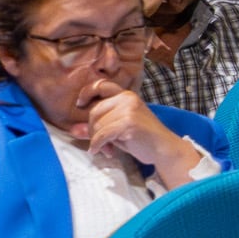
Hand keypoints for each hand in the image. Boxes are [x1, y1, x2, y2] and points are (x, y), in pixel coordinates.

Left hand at [81, 89, 198, 180]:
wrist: (164, 149)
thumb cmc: (143, 139)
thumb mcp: (118, 129)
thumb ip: (99, 126)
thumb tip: (74, 130)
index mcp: (127, 96)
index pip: (101, 86)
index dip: (87, 93)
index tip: (80, 104)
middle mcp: (128, 99)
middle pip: (94, 112)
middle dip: (93, 130)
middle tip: (101, 143)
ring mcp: (129, 110)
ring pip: (97, 125)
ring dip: (98, 141)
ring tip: (108, 149)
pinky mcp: (128, 123)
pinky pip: (102, 135)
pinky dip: (98, 145)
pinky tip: (103, 151)